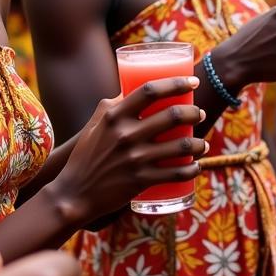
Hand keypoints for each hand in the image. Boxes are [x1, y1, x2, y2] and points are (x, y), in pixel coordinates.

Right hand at [53, 76, 208, 224]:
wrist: (74, 194)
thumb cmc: (86, 156)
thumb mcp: (96, 125)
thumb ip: (112, 106)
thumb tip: (129, 90)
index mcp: (115, 116)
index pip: (150, 90)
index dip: (176, 83)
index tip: (193, 81)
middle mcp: (126, 135)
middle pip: (173, 115)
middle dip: (193, 113)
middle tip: (199, 114)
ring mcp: (135, 158)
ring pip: (181, 145)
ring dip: (197, 143)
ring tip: (201, 144)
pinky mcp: (141, 180)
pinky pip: (176, 173)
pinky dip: (192, 169)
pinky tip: (196, 166)